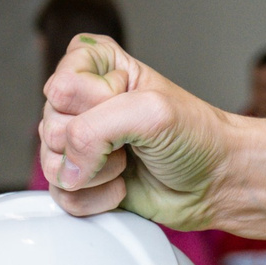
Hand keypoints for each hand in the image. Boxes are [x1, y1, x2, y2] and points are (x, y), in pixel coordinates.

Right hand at [39, 35, 232, 225]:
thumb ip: (95, 128)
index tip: (129, 103)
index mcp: (96, 65)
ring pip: (51, 163)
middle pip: (50, 127)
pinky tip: (122, 187)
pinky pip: (63, 195)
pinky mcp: (82, 182)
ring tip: (127, 163)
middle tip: (131, 141)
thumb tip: (67, 168)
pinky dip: (96, 199)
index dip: (96, 102)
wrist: (215, 182)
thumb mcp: (152, 112)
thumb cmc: (195, 137)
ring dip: (96, 174)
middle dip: (95, 144)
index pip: (61, 85)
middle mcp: (82, 102)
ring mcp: (79, 144)